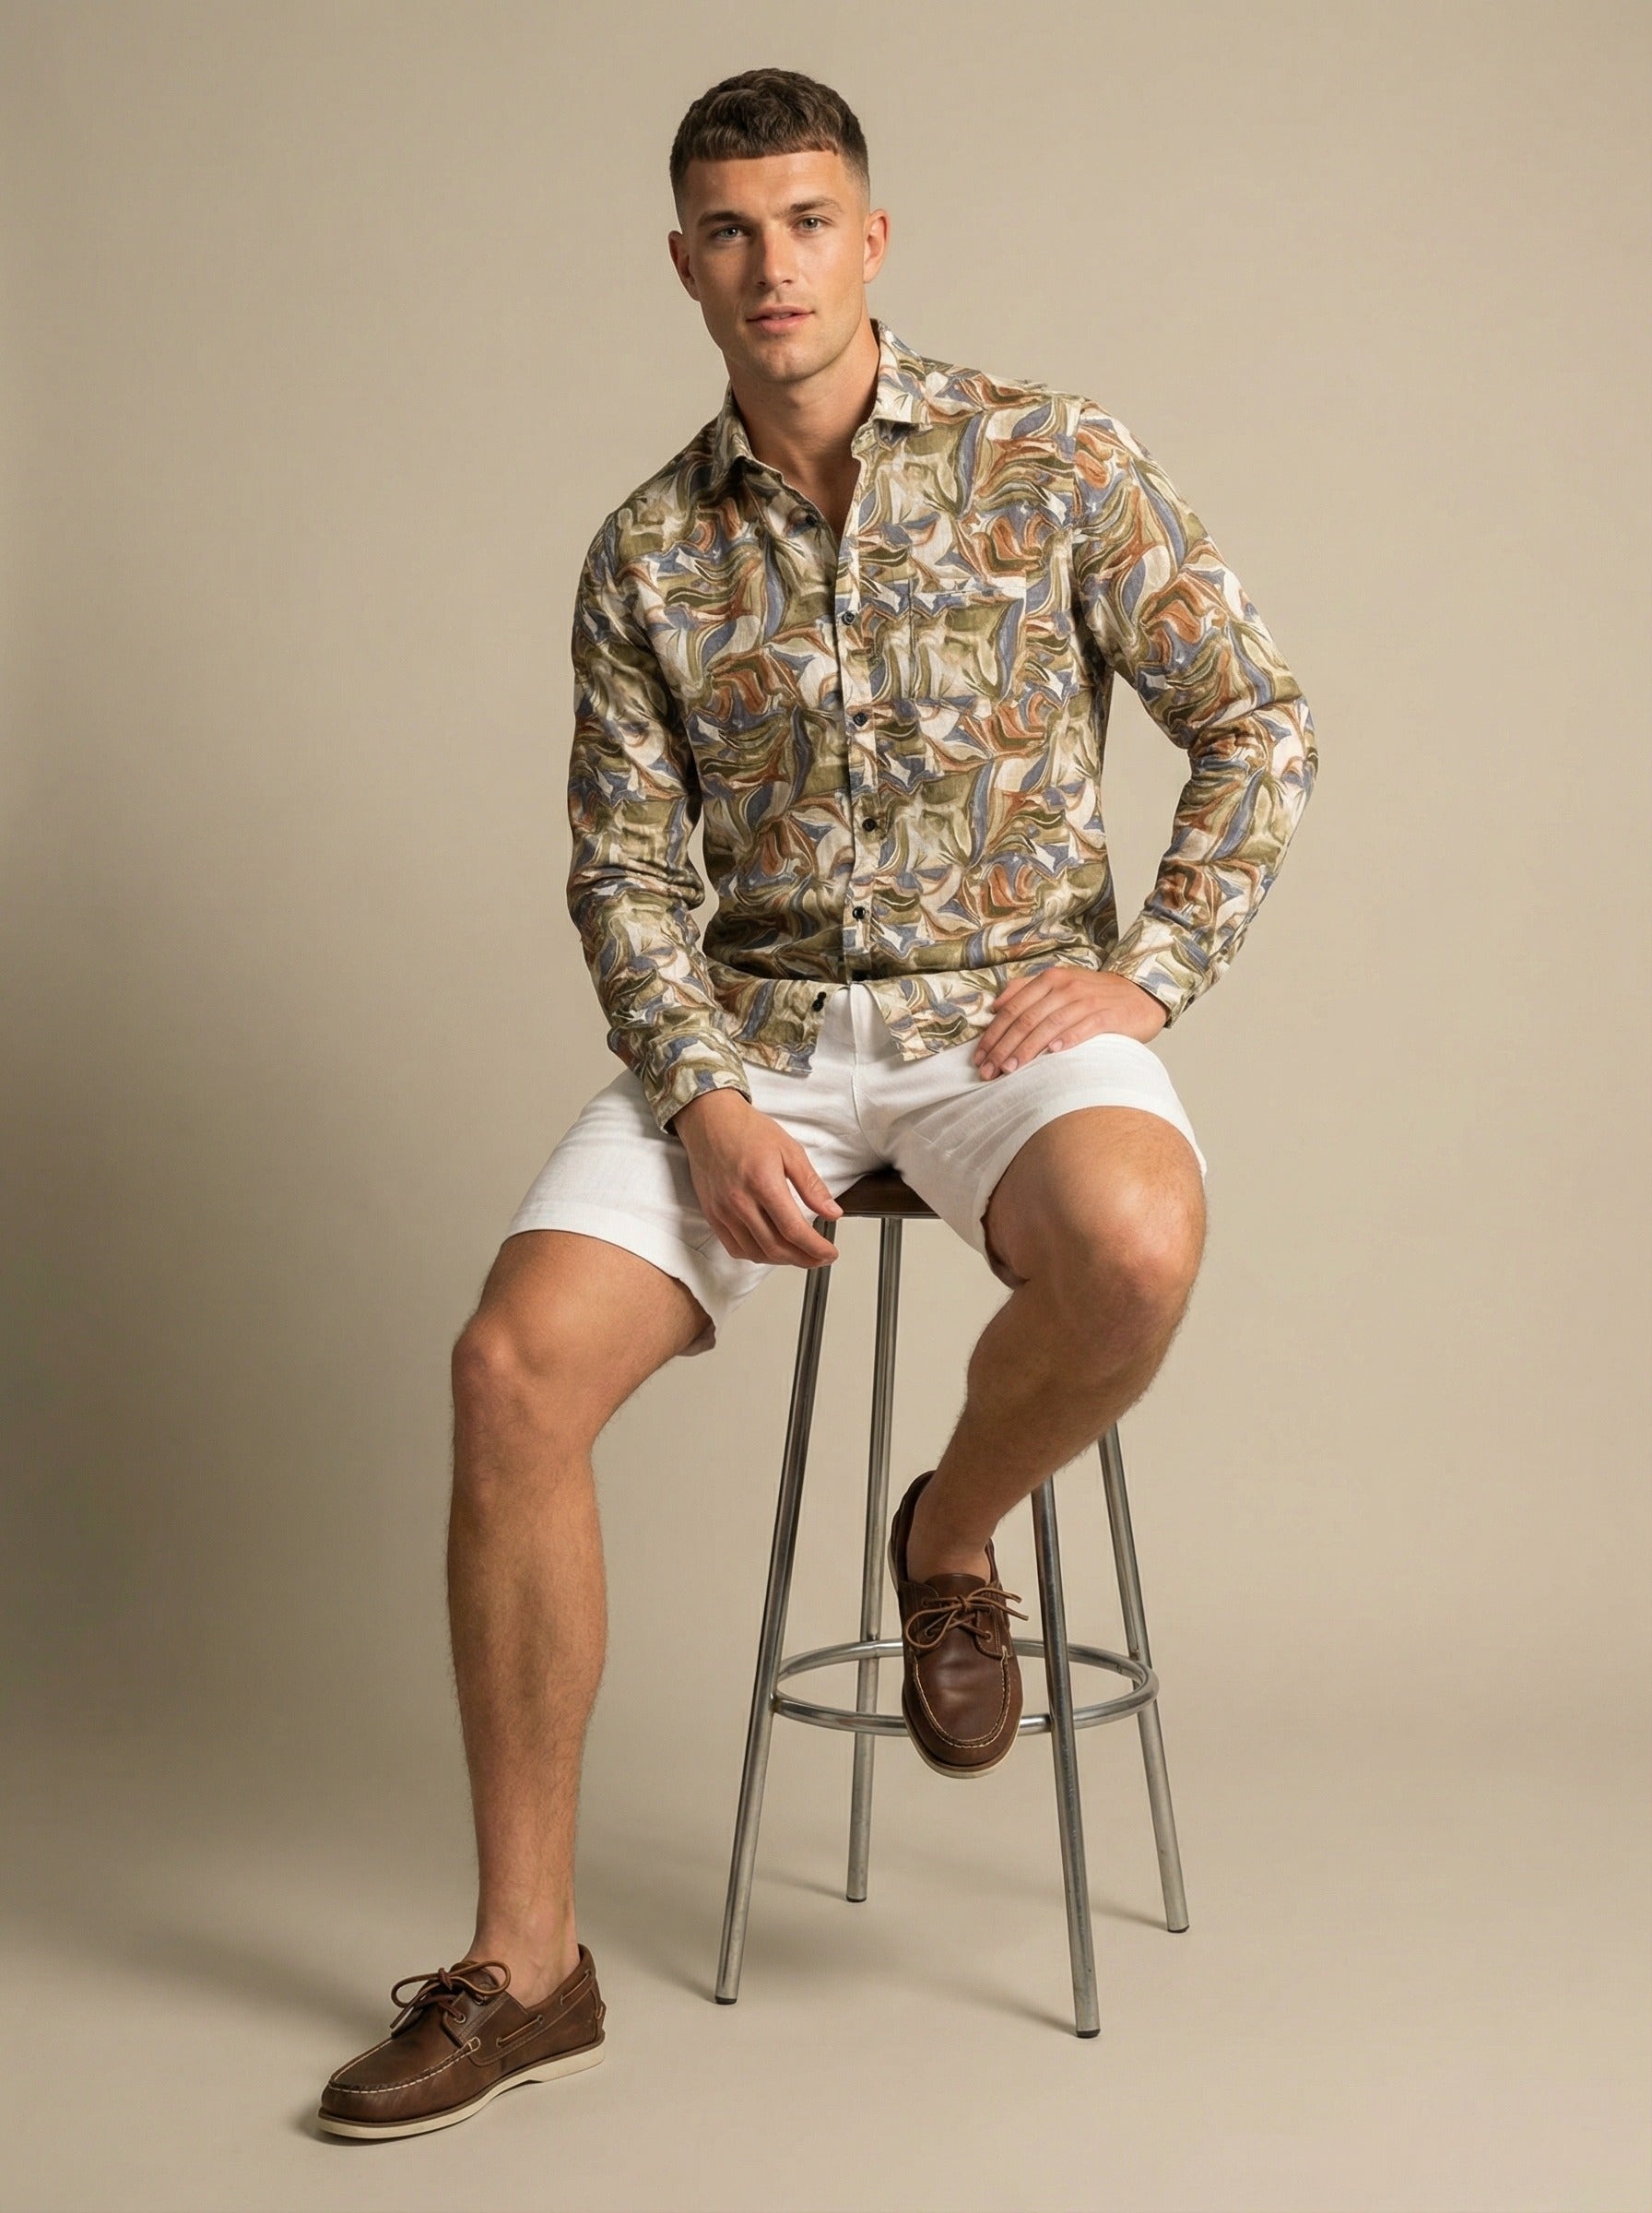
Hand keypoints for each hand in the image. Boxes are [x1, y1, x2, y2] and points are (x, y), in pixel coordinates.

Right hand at [670, 1088, 842, 1265]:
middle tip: (820, 1257)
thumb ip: (812, 1186)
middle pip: (776, 1247)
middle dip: (803, 1259)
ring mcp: (723, 1211)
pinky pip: (734, 1248)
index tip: (829, 1252)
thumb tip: (832, 1212)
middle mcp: (740, 1201)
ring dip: (781, 1260)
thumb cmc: (748, 1131)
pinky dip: (756, 1255)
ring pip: (756, 1252)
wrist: (710, 1121)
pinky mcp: (712, 1215)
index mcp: (763, 1183)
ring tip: (799, 1254)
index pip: (794, 1230)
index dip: (815, 1248)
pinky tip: (770, 1249)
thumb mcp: (790, 1150)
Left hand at [973, 968, 1167, 1077]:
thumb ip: (1026, 991)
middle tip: (989, 1071)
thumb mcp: (1059, 986)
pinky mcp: (1108, 1015)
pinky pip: (1083, 1027)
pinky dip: (1067, 1039)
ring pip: (1049, 1025)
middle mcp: (1065, 987)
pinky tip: (1052, 1053)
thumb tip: (996, 1005)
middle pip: (1027, 1019)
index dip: (993, 1034)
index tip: (979, 1057)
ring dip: (1027, 1049)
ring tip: (1011, 1069)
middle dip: (1004, 1047)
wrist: (1140, 995)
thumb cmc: (1094, 996)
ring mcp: (1087, 1000)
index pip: (1013, 1009)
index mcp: (1049, 979)